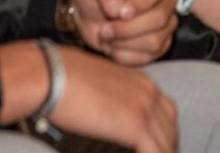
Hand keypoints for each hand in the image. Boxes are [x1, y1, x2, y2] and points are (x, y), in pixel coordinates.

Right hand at [0, 41, 177, 152]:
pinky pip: (155, 151)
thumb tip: (108, 112)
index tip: (160, 144)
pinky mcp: (134, 124)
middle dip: (167, 146)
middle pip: (170, 128)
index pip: (166, 111)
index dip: (165, 131)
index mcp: (140, 81)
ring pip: (166, 143)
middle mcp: (148, 91)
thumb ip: (113, 96)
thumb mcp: (98, 81)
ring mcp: (144, 107)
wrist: (49, 74)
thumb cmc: (61, 76)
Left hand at [68, 0, 177, 64]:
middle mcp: (166, 0)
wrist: (88, 13)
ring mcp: (166, 25)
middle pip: (159, 18)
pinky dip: (124, 55)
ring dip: (124, 43)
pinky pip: (147, 57)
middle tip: (105, 30)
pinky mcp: (159, 46)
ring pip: (155, 41)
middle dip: (128, 28)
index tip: (119, 13)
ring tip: (105, 36)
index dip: (140, 3)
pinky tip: (111, 46)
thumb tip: (116, 8)